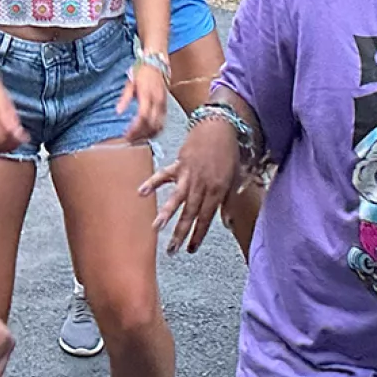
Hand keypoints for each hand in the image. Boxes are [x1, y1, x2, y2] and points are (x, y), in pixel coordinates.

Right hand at [0, 75, 28, 153]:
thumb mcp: (7, 100)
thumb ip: (13, 117)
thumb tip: (20, 132)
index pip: (10, 130)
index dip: (19, 138)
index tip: (26, 138)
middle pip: (1, 140)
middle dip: (12, 145)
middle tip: (19, 143)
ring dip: (2, 148)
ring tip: (9, 146)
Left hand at [117, 62, 166, 141]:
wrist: (156, 64)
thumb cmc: (141, 72)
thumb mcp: (130, 83)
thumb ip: (124, 98)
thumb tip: (118, 112)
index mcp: (147, 95)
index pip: (143, 117)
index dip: (135, 128)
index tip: (127, 135)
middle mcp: (157, 101)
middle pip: (151, 124)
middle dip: (140, 135)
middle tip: (130, 140)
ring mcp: (163, 104)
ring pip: (158, 126)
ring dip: (148, 135)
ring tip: (137, 139)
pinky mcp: (166, 106)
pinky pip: (163, 122)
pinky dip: (155, 131)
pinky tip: (147, 134)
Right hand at [139, 117, 238, 253]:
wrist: (218, 127)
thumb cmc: (228, 154)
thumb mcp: (235, 179)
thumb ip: (228, 203)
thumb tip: (228, 224)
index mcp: (216, 191)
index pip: (206, 218)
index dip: (198, 234)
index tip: (190, 249)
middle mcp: (201, 185)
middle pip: (190, 212)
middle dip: (180, 232)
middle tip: (171, 249)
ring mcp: (188, 174)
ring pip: (176, 197)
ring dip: (166, 213)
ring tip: (156, 227)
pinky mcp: (178, 164)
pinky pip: (164, 175)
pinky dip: (152, 182)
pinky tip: (141, 192)